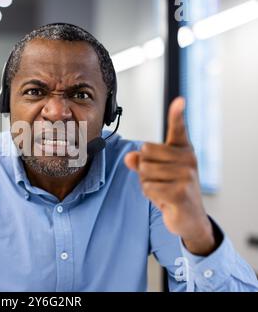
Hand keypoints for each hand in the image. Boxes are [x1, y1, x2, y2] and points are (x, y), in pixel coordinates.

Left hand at [124, 97, 215, 255]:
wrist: (189, 218)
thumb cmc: (171, 190)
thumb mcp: (154, 173)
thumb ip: (141, 162)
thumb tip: (129, 157)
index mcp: (183, 150)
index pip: (178, 128)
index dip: (177, 114)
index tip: (179, 100)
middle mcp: (188, 159)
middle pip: (145, 152)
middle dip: (143, 169)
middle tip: (159, 180)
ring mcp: (186, 175)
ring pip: (144, 172)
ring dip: (146, 184)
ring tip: (162, 190)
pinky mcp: (180, 192)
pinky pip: (148, 187)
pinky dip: (150, 195)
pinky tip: (165, 200)